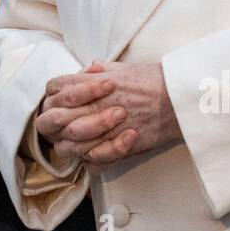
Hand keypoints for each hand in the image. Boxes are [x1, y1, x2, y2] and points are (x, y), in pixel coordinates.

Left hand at [41, 62, 179, 169]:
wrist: (177, 99)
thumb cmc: (154, 80)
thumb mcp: (123, 68)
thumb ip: (102, 70)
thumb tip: (92, 67)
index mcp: (88, 84)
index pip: (54, 89)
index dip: (55, 95)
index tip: (64, 101)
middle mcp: (90, 106)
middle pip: (52, 118)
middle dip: (55, 122)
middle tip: (67, 125)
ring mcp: (100, 130)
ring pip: (67, 144)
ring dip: (71, 144)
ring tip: (83, 142)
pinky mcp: (114, 149)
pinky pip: (91, 163)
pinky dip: (91, 162)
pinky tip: (97, 155)